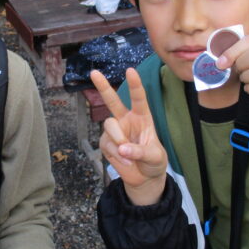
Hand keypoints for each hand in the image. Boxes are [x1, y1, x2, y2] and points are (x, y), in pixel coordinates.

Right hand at [90, 68, 166, 204]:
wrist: (144, 178)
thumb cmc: (154, 162)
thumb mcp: (155, 157)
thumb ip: (140, 152)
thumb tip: (122, 149)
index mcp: (142, 117)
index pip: (138, 98)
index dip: (134, 85)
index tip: (130, 70)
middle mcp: (126, 120)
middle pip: (112, 101)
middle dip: (102, 87)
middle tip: (93, 72)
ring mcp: (115, 131)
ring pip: (109, 126)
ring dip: (118, 140)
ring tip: (127, 154)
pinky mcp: (106, 143)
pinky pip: (107, 144)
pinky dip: (116, 155)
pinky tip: (125, 162)